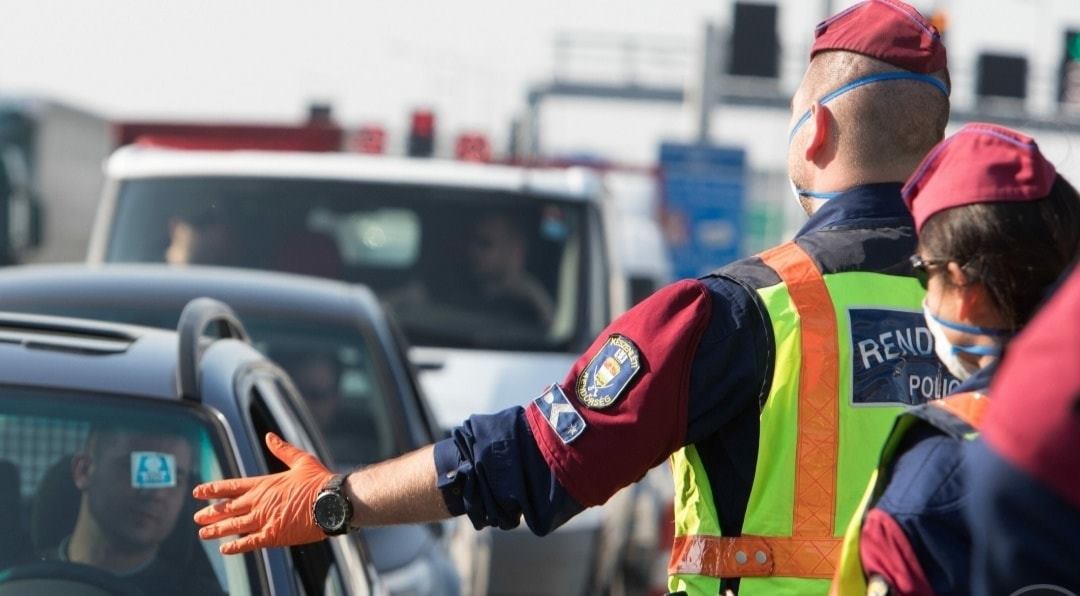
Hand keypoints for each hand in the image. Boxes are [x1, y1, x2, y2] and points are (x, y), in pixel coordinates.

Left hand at [192, 432, 333, 553]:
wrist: (332, 502)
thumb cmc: (319, 481)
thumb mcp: (301, 460)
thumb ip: (282, 449)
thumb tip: (269, 436)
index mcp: (264, 484)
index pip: (231, 486)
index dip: (213, 489)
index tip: (198, 491)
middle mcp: (259, 502)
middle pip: (228, 508)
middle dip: (211, 512)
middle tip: (197, 517)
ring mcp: (264, 520)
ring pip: (233, 526)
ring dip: (216, 530)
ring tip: (203, 533)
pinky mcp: (273, 535)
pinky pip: (249, 543)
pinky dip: (236, 547)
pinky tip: (225, 549)